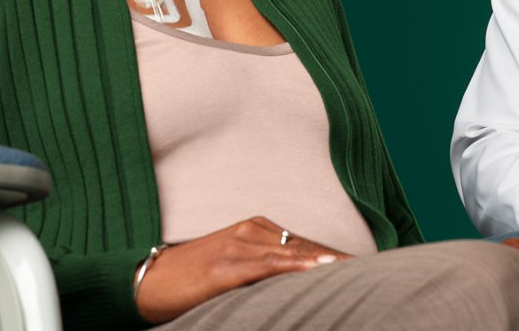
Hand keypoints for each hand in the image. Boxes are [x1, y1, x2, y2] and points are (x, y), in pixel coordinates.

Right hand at [134, 216, 349, 322]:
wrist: (146, 280)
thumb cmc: (191, 278)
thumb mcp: (234, 270)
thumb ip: (264, 272)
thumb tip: (298, 288)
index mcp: (258, 230)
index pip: (307, 245)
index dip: (336, 257)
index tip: (365, 267)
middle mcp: (253, 230)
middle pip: (307, 248)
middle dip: (338, 260)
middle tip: (372, 271)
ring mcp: (240, 244)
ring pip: (293, 254)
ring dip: (325, 263)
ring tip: (354, 270)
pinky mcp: (226, 264)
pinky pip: (267, 264)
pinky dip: (294, 267)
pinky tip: (317, 271)